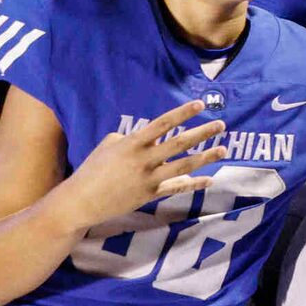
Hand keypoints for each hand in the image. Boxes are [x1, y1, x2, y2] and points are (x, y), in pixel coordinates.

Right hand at [65, 99, 228, 222]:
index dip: (182, 113)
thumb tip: (148, 138)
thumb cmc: (92, 169)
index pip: (163, 123)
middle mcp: (144, 159)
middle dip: (202, 133)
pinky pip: (176, 188)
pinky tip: (209, 179)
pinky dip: (193, 184)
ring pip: (183, 166)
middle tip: (221, 125)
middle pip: (179, 143)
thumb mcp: (108, 145)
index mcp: (133, 142)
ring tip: (223, 148)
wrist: (82, 201)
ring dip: (205, 157)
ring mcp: (149, 178)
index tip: (200, 104)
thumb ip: (130, 138)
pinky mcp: (150, 195)